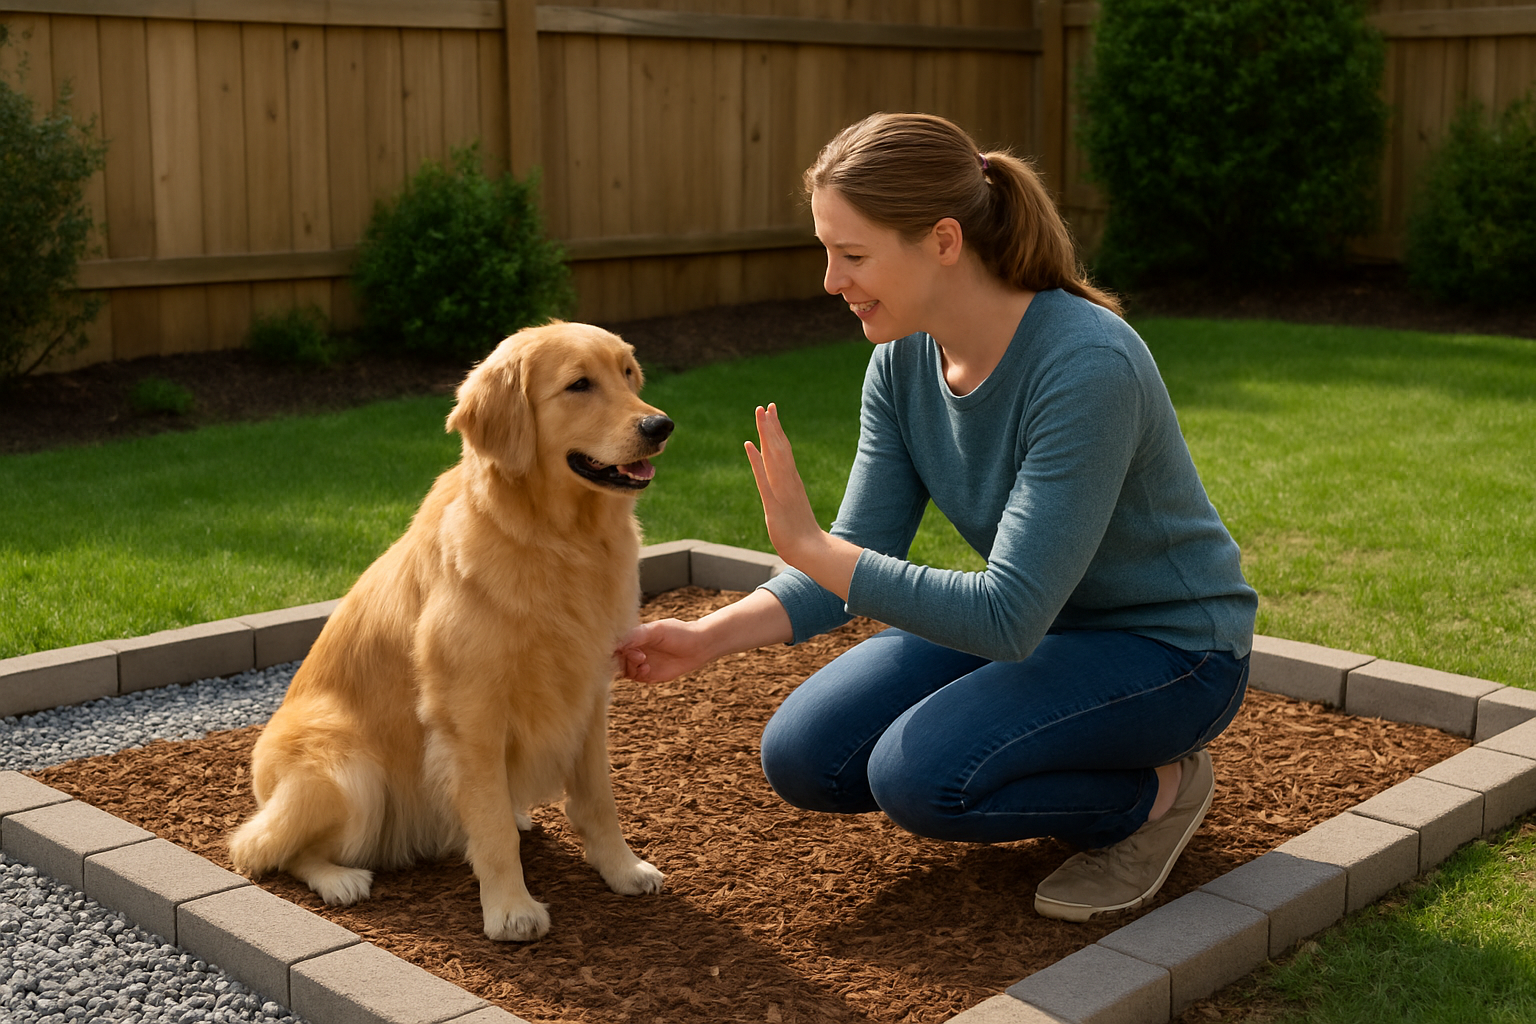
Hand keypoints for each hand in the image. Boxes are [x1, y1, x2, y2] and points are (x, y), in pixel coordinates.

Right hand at [616, 618, 708, 683]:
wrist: (698, 647)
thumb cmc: (678, 633)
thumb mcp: (656, 630)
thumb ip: (636, 635)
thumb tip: (616, 643)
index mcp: (634, 635)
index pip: (614, 643)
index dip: (613, 647)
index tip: (621, 648)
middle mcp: (634, 649)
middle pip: (615, 658)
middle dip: (622, 658)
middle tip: (638, 656)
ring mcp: (640, 662)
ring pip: (623, 669)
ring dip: (630, 667)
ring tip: (643, 661)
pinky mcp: (647, 674)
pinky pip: (634, 678)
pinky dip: (637, 674)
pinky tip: (647, 669)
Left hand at [743, 403, 861, 599]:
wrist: (813, 552)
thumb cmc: (803, 535)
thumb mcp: (793, 511)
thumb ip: (789, 499)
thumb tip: (787, 495)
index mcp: (793, 482)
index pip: (784, 452)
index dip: (776, 432)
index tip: (771, 414)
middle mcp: (789, 481)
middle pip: (779, 448)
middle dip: (771, 426)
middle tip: (765, 405)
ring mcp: (782, 491)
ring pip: (773, 456)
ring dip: (766, 434)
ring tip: (760, 414)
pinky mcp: (774, 504)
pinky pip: (763, 478)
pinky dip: (755, 460)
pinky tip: (749, 444)